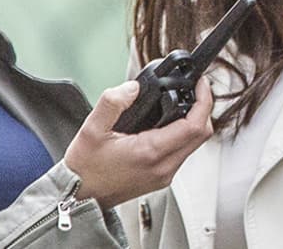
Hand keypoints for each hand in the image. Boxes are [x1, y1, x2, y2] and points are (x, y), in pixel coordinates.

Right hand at [64, 76, 214, 207]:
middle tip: (194, 90)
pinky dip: (183, 135)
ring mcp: (164, 175)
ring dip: (193, 122)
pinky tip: (169, 123)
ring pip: (194, 145)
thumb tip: (133, 87)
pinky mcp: (161, 178)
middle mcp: (163, 167)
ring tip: (181, 102)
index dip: (203, 101)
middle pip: (201, 135)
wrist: (78, 198)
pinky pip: (182, 153)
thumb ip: (113, 102)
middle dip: (202, 109)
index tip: (200, 84)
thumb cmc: (84, 169)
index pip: (194, 126)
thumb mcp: (91, 129)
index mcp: (150, 153)